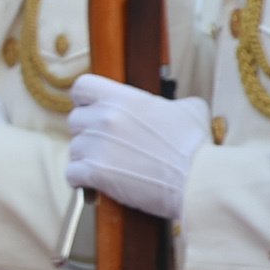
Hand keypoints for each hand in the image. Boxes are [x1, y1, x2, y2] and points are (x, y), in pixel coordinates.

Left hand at [65, 74, 210, 220]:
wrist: (198, 179)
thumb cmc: (196, 146)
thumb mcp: (190, 109)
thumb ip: (169, 103)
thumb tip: (169, 107)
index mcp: (123, 99)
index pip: (83, 87)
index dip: (85, 99)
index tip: (93, 109)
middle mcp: (105, 118)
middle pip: (76, 120)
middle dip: (89, 132)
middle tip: (108, 145)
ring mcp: (96, 145)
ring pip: (74, 148)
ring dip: (87, 157)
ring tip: (109, 166)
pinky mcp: (94, 172)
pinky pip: (71, 173)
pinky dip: (81, 180)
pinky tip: (95, 182)